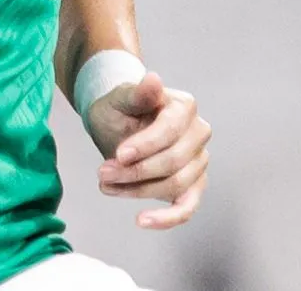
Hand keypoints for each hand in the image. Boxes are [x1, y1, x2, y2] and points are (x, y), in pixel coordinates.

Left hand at [84, 72, 210, 229]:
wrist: (119, 124)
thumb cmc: (120, 109)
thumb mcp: (121, 98)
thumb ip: (138, 93)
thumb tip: (153, 79)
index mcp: (184, 107)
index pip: (170, 131)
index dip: (144, 145)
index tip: (117, 155)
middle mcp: (198, 133)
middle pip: (173, 161)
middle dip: (135, 171)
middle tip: (102, 172)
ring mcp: (198, 160)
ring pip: (175, 185)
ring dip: (137, 191)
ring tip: (106, 184)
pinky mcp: (193, 185)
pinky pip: (187, 207)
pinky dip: (167, 218)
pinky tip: (142, 221)